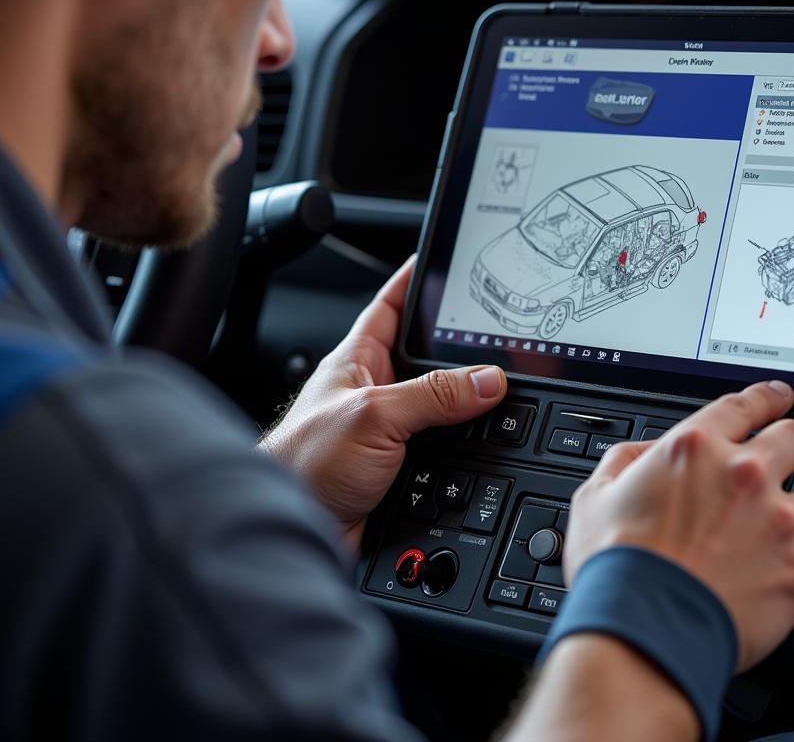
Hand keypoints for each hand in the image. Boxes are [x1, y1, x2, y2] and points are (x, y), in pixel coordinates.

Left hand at [259, 257, 506, 550]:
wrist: (291, 529)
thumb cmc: (301, 464)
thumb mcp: (373, 414)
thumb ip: (431, 394)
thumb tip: (486, 379)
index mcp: (357, 362)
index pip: (391, 307)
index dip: (415, 282)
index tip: (443, 264)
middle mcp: (375, 393)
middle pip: (427, 359)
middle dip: (460, 350)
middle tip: (496, 335)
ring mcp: (389, 433)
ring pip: (442, 409)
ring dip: (468, 409)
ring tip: (502, 395)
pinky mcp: (402, 471)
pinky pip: (445, 451)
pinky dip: (467, 451)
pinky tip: (485, 448)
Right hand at [563, 381, 793, 671]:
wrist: (642, 631)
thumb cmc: (615, 566)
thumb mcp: (595, 495)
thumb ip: (625, 461)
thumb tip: (643, 455)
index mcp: (695, 448)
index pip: (746, 404)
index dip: (766, 397)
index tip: (777, 397)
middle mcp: (745, 476)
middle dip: (793, 442)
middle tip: (785, 455)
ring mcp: (780, 524)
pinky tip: (785, 574)